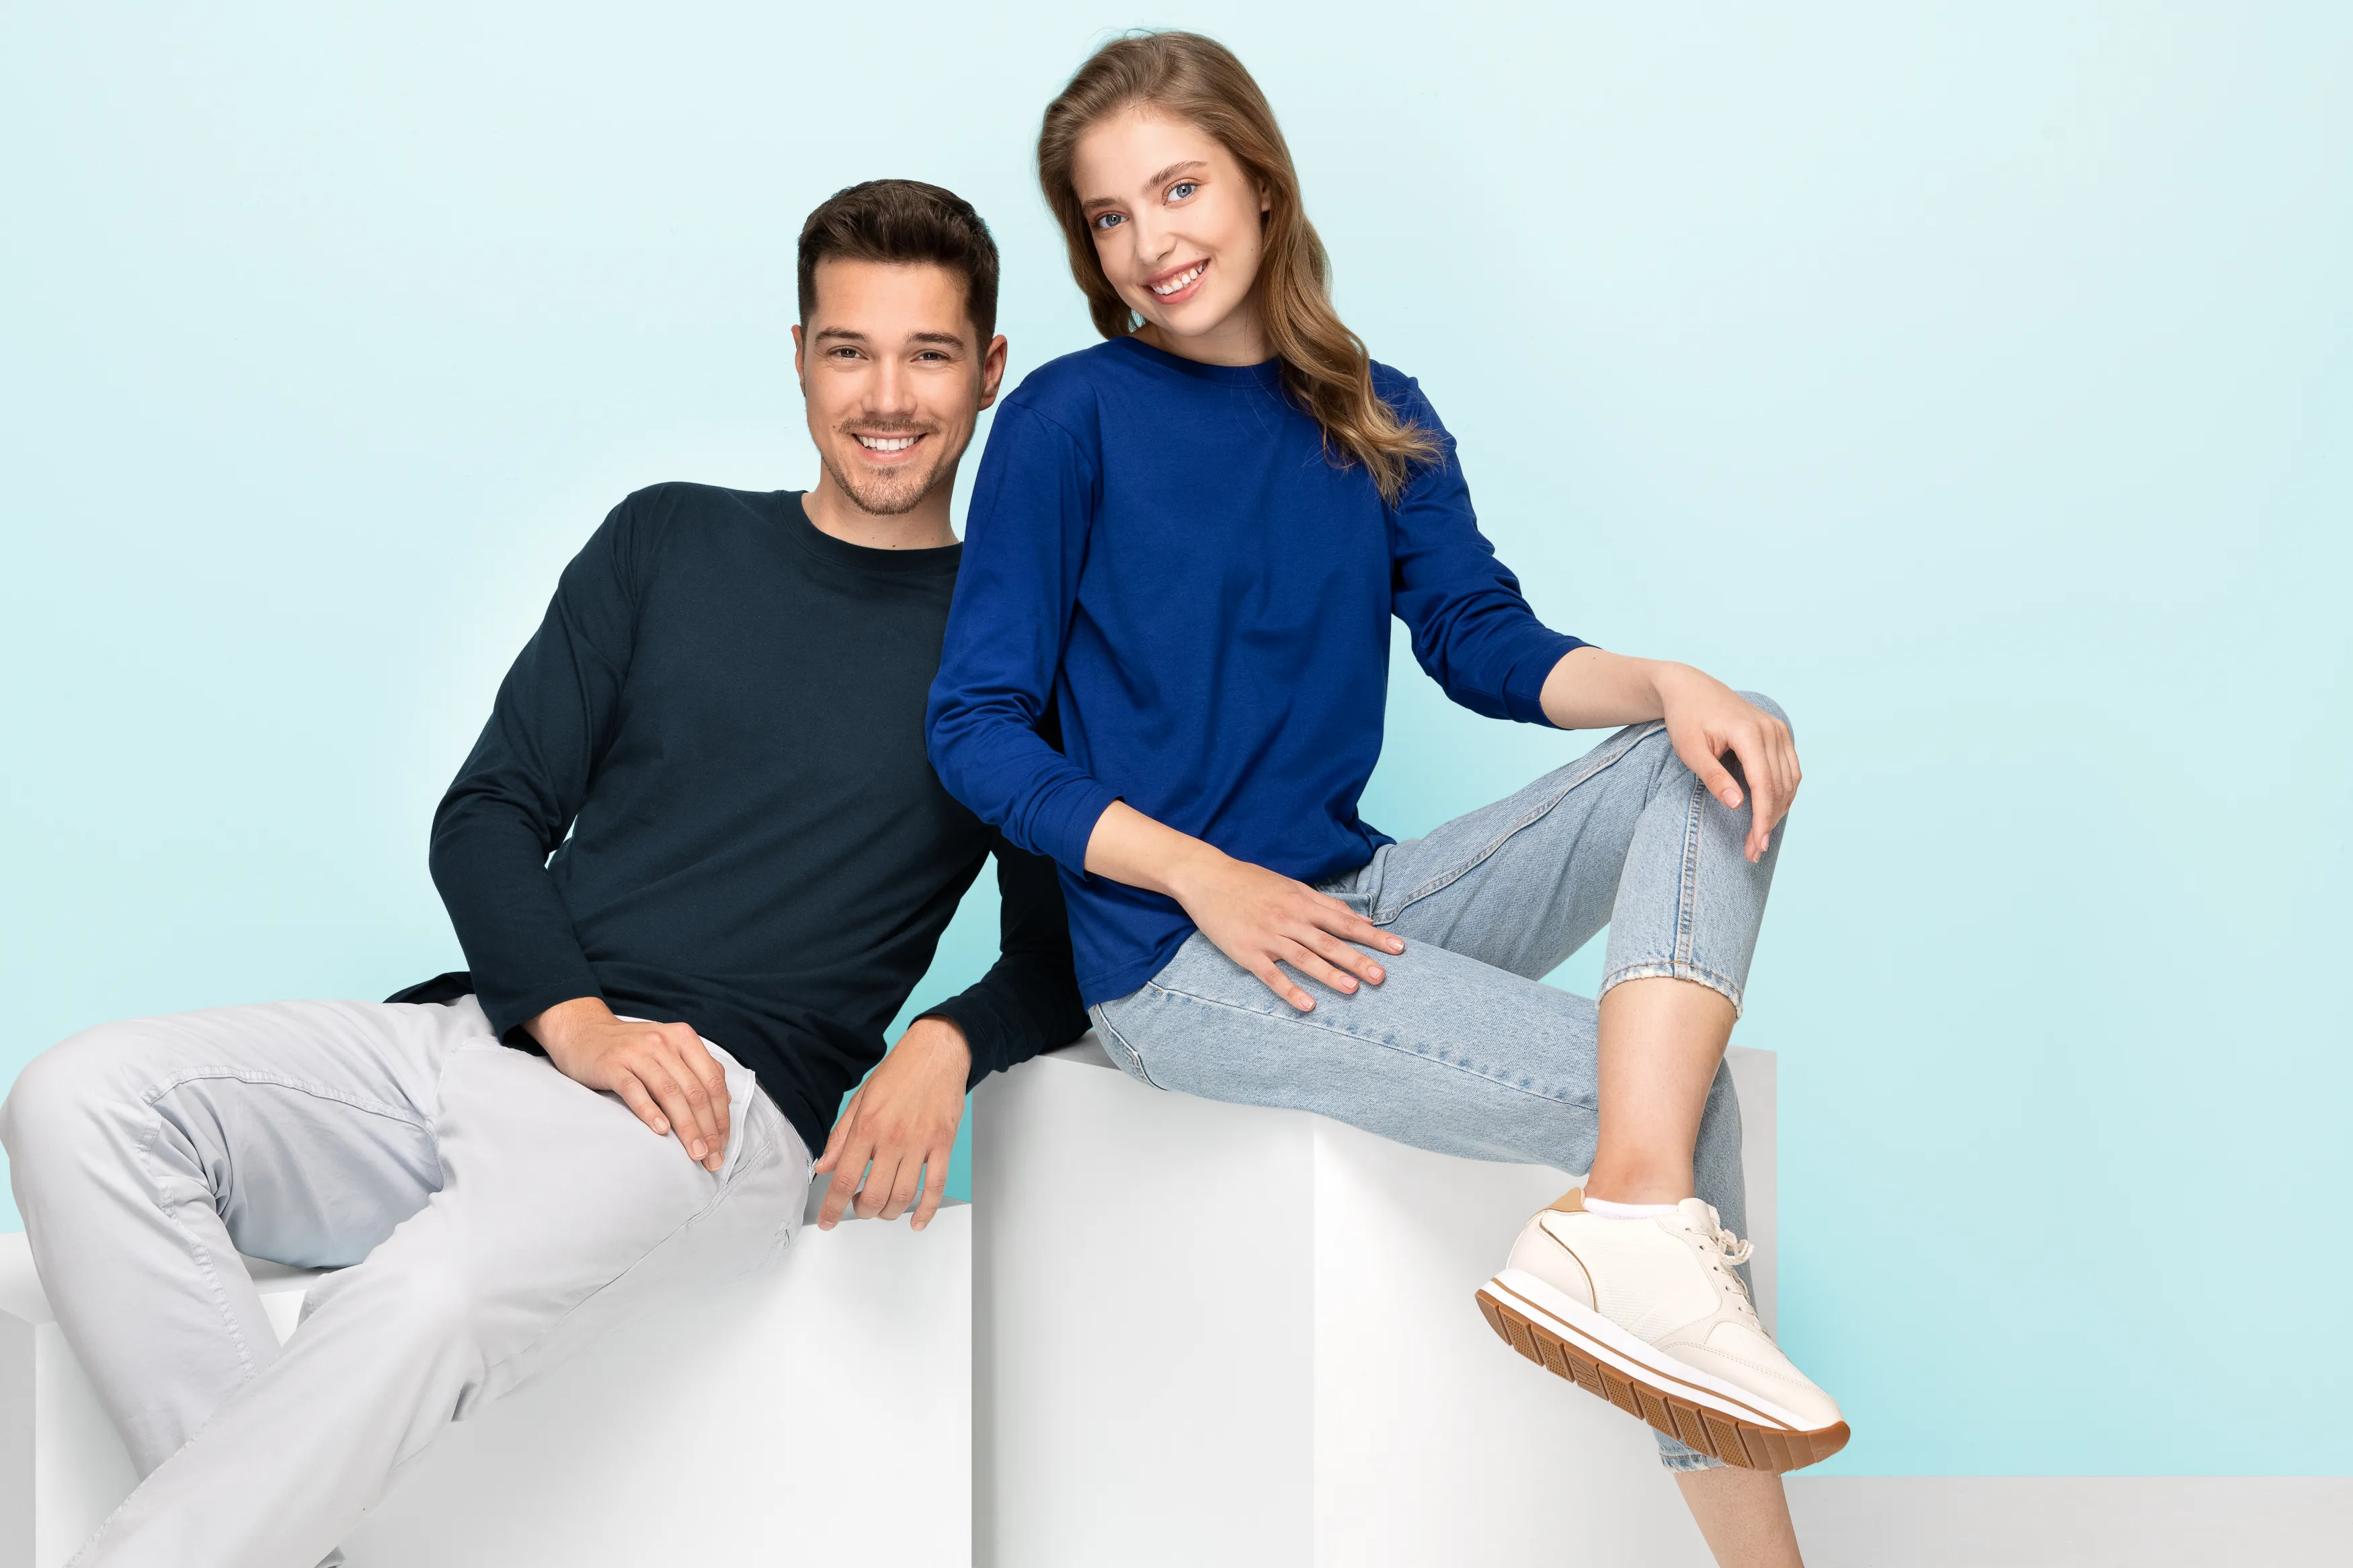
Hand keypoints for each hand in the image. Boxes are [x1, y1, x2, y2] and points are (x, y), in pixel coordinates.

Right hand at [527, 997, 729, 1170]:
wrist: (584, 1032)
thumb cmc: (632, 1048)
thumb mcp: (669, 1049)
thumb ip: (696, 1069)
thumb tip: (724, 1102)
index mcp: (684, 1039)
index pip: (712, 1080)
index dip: (721, 1115)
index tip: (723, 1144)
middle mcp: (664, 1042)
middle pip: (694, 1090)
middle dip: (708, 1128)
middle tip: (712, 1158)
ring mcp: (637, 1053)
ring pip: (670, 1092)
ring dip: (686, 1127)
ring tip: (694, 1153)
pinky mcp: (612, 1065)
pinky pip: (634, 1090)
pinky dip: (650, 1111)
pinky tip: (661, 1131)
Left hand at [813, 1016, 970, 1230]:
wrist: (937, 1052)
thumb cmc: (898, 1073)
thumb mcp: (860, 1100)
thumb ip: (840, 1137)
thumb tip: (823, 1167)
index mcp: (867, 1126)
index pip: (843, 1177)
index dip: (832, 1207)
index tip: (827, 1221)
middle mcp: (893, 1137)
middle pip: (874, 1194)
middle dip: (862, 1211)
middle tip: (859, 1206)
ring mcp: (921, 1142)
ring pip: (903, 1195)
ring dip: (889, 1212)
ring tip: (882, 1208)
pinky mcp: (943, 1144)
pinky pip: (936, 1186)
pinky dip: (926, 1210)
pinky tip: (917, 1221)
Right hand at [1166, 848, 1403, 1012]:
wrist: (1207, 878)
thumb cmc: (1252, 882)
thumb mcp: (1293, 887)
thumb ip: (1327, 904)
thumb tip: (1362, 918)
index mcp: (1302, 903)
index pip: (1345, 922)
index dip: (1372, 936)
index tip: (1398, 948)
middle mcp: (1289, 920)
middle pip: (1329, 942)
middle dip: (1357, 959)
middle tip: (1382, 976)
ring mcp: (1268, 937)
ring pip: (1304, 959)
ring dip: (1329, 975)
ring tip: (1352, 989)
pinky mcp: (1247, 952)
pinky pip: (1271, 976)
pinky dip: (1290, 991)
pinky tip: (1308, 1006)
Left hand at [1653, 666, 1801, 861]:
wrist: (1691, 689)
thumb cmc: (1686, 719)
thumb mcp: (1691, 751)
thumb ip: (1714, 777)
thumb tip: (1737, 805)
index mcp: (1748, 734)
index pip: (1763, 786)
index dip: (1762, 819)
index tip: (1755, 846)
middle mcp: (1770, 730)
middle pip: (1779, 787)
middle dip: (1768, 822)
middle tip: (1753, 850)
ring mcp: (1778, 730)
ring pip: (1790, 781)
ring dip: (1779, 811)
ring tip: (1759, 837)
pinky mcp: (1779, 733)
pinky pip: (1791, 770)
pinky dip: (1784, 794)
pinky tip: (1770, 813)